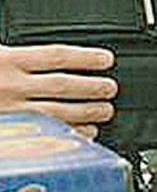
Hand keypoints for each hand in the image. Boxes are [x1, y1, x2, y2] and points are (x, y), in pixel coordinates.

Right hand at [0, 44, 117, 138]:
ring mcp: (7, 112)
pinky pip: (40, 137)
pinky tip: (81, 135)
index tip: (106, 59)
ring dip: (85, 112)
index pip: (56, 56)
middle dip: (92, 87)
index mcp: (6, 61)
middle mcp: (9, 87)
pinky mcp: (5, 133)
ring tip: (104, 111)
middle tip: (110, 88)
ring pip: (54, 113)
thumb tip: (51, 55)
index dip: (86, 58)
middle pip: (62, 86)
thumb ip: (18, 55)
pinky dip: (64, 135)